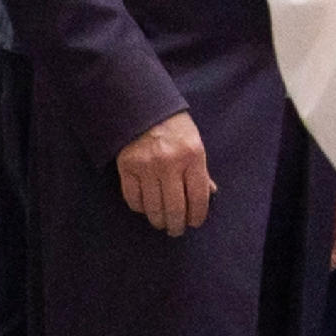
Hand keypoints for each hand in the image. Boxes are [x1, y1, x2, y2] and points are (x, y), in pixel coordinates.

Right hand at [113, 111, 213, 235]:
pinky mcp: (127, 168)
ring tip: (161, 222)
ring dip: (159, 220)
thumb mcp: (194, 143)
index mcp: (192, 156)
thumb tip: (209, 195)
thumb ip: (201, 170)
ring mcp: (146, 166)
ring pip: (153, 208)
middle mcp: (169, 163)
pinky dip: (140, 208)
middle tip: (176, 230)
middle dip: (177, 225)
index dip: (198, 216)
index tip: (194, 222)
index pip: (198, 197)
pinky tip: (145, 207)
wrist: (141, 106)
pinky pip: (134, 199)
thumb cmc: (173, 126)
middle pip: (175, 208)